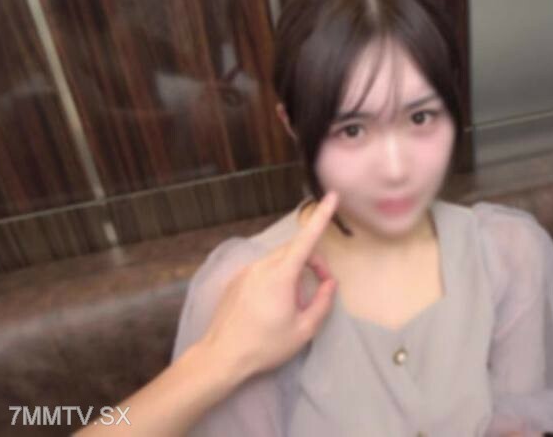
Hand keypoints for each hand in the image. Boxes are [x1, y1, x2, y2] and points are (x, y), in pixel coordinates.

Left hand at [199, 191, 339, 380]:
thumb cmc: (265, 345)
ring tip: (294, 302)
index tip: (331, 195)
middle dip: (313, 261)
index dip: (321, 216)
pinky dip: (277, 277)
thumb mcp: (303, 330)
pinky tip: (273, 304)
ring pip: (278, 259)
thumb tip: (329, 284)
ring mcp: (245, 272)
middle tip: (321, 286)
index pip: (306, 239)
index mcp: (281, 275)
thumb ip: (322, 303)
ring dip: (294, 271)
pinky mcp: (236, 280)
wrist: (221, 356)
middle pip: (294, 249)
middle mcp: (261, 266)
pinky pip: (263, 269)